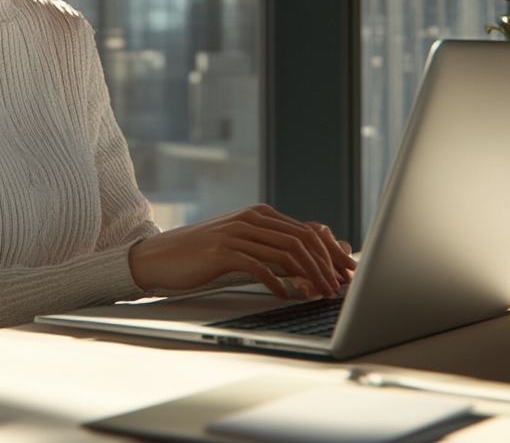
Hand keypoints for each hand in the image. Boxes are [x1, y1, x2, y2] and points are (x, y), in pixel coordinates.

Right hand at [128, 204, 356, 299]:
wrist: (161, 257)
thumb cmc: (203, 256)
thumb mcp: (242, 245)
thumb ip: (273, 247)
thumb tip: (311, 262)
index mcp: (260, 214)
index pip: (307, 231)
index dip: (332, 252)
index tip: (348, 272)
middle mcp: (252, 218)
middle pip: (302, 239)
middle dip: (327, 265)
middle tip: (340, 288)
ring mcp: (237, 232)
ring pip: (286, 252)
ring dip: (308, 276)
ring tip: (320, 294)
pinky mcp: (222, 250)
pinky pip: (259, 265)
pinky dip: (277, 282)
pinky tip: (286, 296)